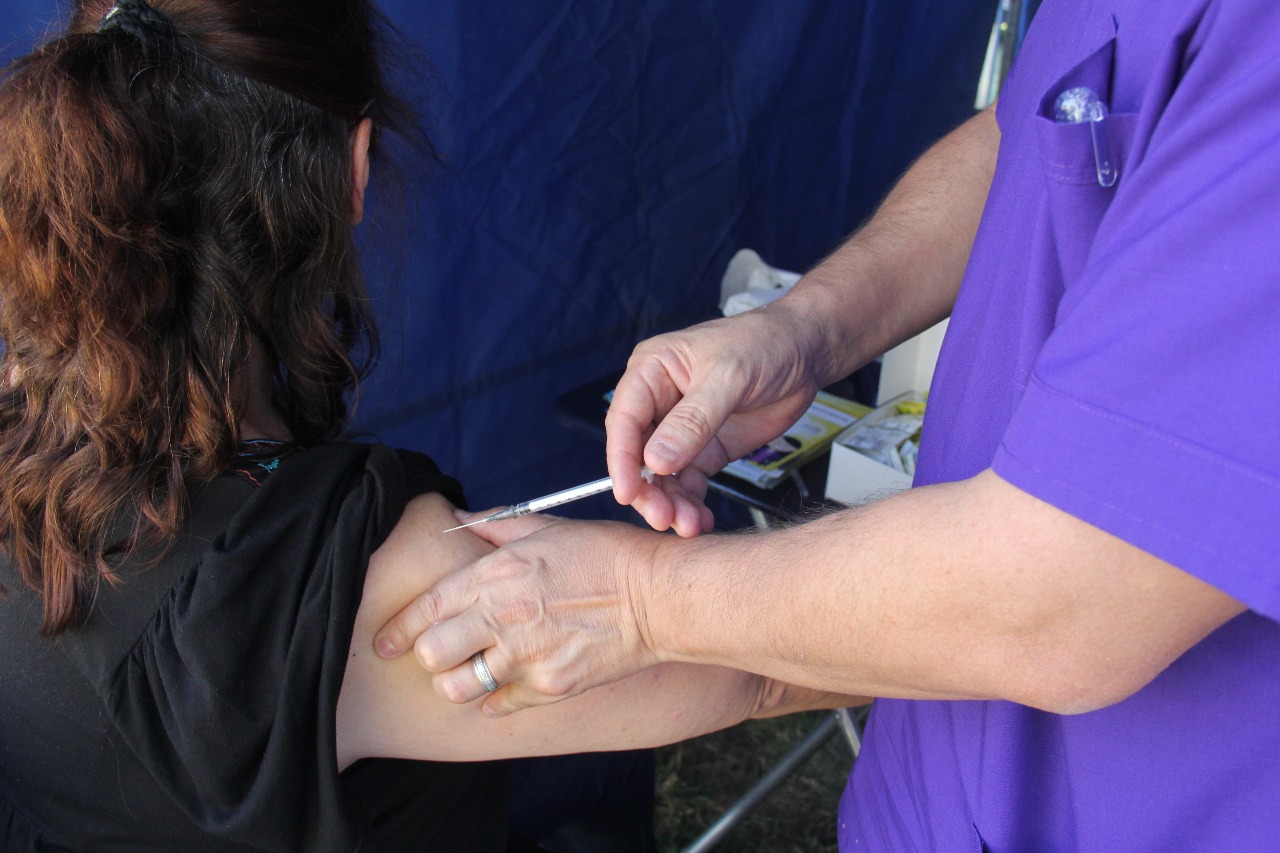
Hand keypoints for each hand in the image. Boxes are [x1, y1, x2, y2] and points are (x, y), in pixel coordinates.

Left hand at [373, 511, 662, 715]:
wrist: (661, 597)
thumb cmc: (608, 554)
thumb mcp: (549, 528)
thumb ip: (496, 529)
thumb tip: (457, 520)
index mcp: (498, 573)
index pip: (427, 608)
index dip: (399, 629)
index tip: (386, 642)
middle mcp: (504, 616)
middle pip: (432, 653)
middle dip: (429, 654)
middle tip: (441, 652)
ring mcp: (527, 656)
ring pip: (458, 687)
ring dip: (457, 681)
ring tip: (471, 670)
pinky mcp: (550, 686)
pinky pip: (499, 706)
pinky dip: (495, 701)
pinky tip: (504, 687)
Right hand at [606, 304, 826, 535]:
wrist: (806, 351)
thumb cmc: (763, 342)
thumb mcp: (728, 377)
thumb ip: (692, 421)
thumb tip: (656, 460)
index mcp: (652, 371)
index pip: (625, 420)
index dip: (622, 459)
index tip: (627, 492)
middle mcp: (660, 402)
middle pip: (638, 455)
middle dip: (649, 489)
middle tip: (663, 516)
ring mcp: (683, 430)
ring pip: (663, 475)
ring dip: (672, 502)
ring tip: (688, 524)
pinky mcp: (706, 449)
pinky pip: (690, 482)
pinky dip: (692, 503)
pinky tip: (700, 519)